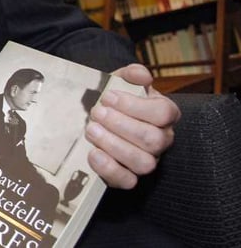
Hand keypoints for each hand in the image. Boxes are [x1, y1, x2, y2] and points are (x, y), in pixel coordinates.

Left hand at [85, 63, 179, 188]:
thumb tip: (141, 75)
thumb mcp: (120, 81)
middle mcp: (161, 139)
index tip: (108, 97)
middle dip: (120, 125)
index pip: (164, 113)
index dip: (135, 105)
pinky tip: (93, 153)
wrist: (97, 115)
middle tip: (97, 113)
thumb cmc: (113, 99)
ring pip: (144, 163)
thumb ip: (131, 74)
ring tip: (91, 129)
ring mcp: (147, 160)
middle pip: (153, 139)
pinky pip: (128, 181)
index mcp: (164, 114)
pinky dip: (110, 169)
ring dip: (114, 145)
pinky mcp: (129, 176)